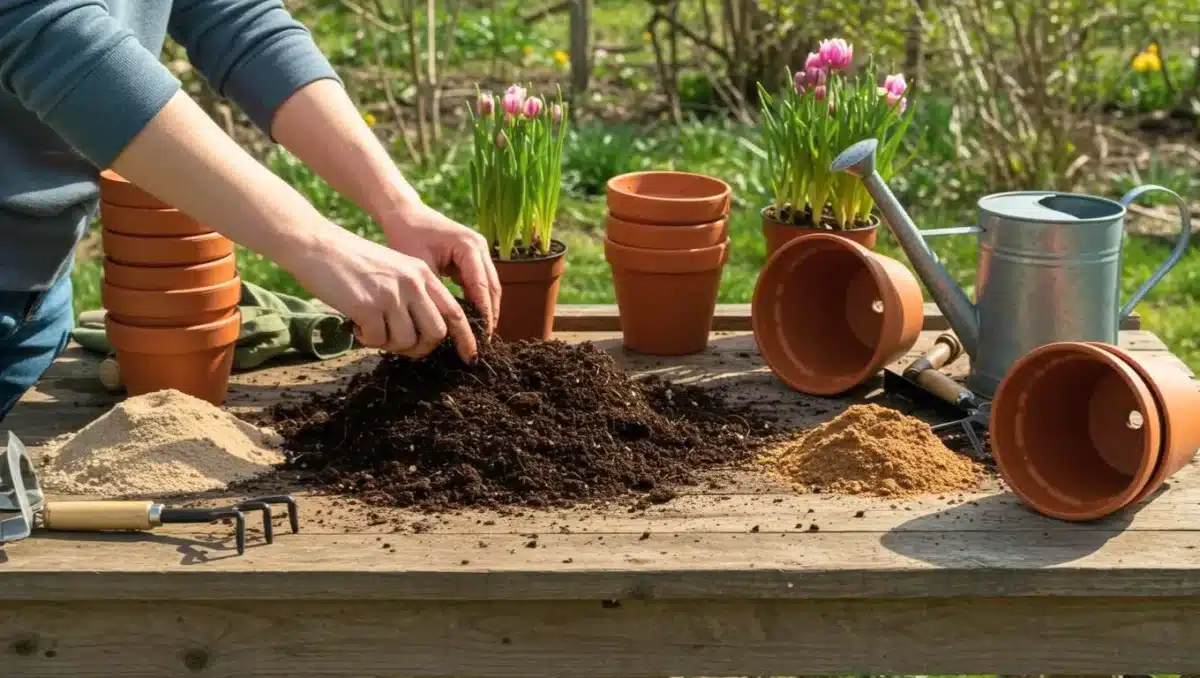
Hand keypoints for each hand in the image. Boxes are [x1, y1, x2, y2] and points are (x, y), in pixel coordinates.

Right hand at [287, 224, 477, 361]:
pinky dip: (366, 340)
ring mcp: (391, 294)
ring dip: (389, 344)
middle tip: (400, 346)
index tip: (470, 357)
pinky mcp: (368, 306)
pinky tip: (355, 324)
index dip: (466, 338)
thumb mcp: (394, 268)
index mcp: (423, 274)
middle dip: (421, 348)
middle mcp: (412, 283)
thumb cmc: (353, 261)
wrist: (317, 245)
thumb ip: (413, 294)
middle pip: (436, 333)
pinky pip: (377, 341)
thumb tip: (425, 334)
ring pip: (406, 341)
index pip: (456, 311)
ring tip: (371, 329)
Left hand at [377, 199, 500, 333]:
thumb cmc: (407, 236)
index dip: (483, 315)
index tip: (480, 338)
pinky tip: (472, 318)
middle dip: (490, 316)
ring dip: (487, 309)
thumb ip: (437, 293)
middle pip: (493, 288)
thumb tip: (447, 324)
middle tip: (483, 342)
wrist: (404, 214)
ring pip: (490, 286)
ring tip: (480, 334)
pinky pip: (481, 281)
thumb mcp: (420, 268)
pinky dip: (478, 300)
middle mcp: (480, 247)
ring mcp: (479, 250)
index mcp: (469, 247)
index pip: (481, 288)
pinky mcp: (473, 255)